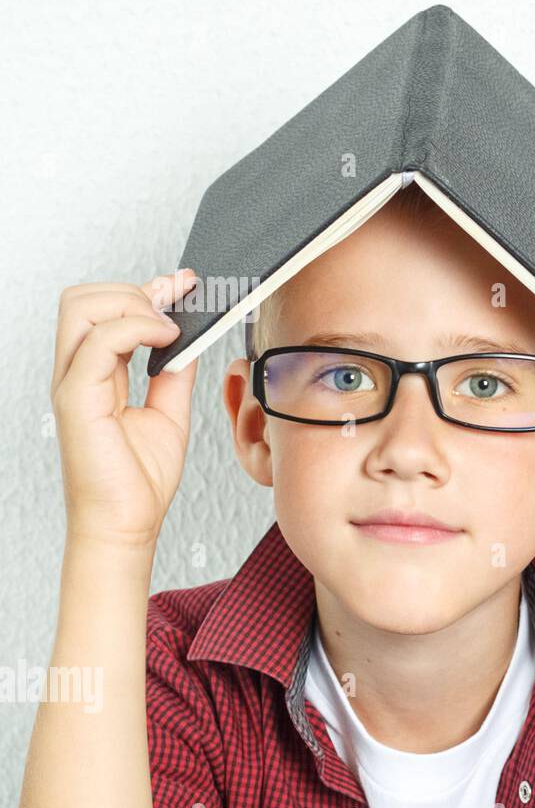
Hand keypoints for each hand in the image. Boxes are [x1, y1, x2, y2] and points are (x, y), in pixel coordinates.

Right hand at [50, 270, 199, 548]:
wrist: (127, 523)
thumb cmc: (140, 479)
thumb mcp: (170, 411)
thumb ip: (173, 372)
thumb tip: (188, 339)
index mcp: (94, 373)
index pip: (103, 310)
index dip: (144, 288)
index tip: (184, 283)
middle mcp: (77, 372)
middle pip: (82, 299)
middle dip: (133, 288)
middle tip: (176, 303)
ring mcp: (72, 384)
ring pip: (82, 308)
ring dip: (133, 303)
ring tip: (170, 326)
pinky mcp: (76, 399)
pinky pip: (97, 343)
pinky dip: (136, 328)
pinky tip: (167, 338)